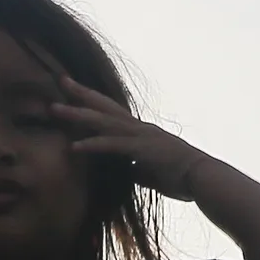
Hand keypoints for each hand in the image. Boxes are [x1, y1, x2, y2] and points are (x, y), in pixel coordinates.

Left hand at [42, 75, 217, 208]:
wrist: (204, 179)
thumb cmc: (183, 178)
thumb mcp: (153, 171)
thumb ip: (137, 167)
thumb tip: (129, 171)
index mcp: (142, 132)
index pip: (112, 112)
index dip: (93, 101)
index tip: (74, 91)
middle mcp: (139, 128)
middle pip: (105, 106)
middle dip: (81, 93)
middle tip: (60, 80)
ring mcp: (140, 136)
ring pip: (103, 121)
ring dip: (77, 115)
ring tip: (54, 109)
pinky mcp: (141, 150)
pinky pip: (111, 145)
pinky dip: (92, 144)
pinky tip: (73, 146)